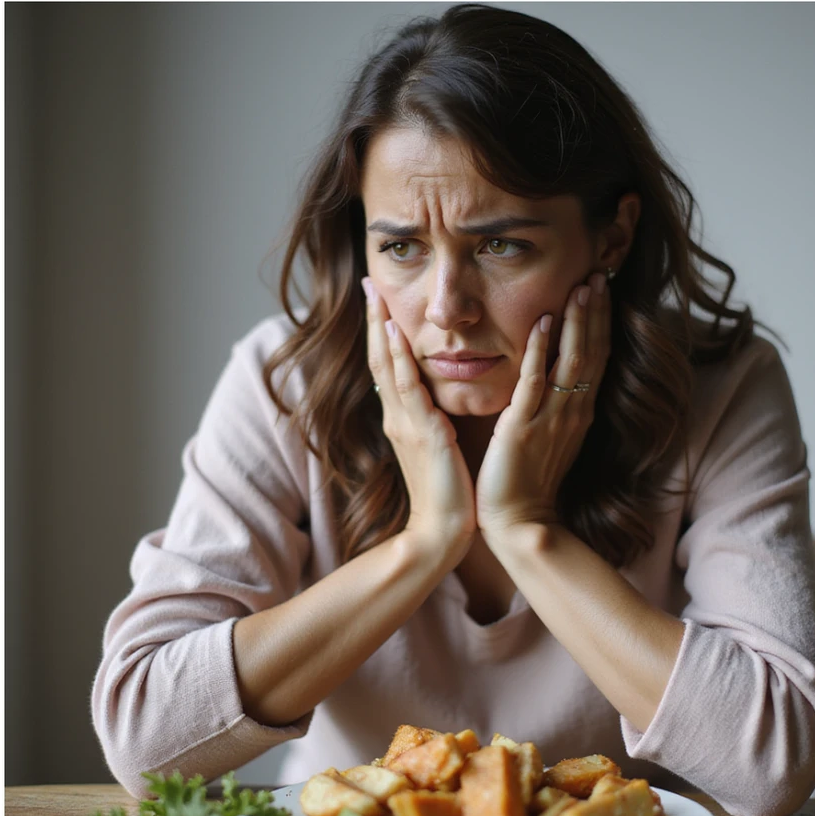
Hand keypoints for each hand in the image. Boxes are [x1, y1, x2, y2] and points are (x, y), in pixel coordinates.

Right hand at [363, 277, 476, 559]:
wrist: (442, 531)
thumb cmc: (446, 493)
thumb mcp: (437, 448)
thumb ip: (432, 422)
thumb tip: (435, 402)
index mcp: (403, 420)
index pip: (388, 367)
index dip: (382, 333)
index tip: (379, 301)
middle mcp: (398, 418)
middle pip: (379, 359)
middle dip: (374, 320)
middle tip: (367, 284)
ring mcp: (406, 425)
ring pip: (387, 367)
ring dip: (382, 329)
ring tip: (376, 296)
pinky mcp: (423, 434)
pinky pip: (408, 390)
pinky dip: (400, 360)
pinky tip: (397, 335)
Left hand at [475, 271, 610, 537]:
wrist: (519, 522)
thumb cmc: (527, 483)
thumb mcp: (548, 438)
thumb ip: (553, 406)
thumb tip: (551, 379)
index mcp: (578, 412)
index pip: (595, 357)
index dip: (600, 322)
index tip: (601, 288)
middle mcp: (572, 411)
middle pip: (592, 352)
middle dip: (596, 312)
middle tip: (599, 273)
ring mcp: (551, 419)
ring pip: (572, 361)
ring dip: (578, 321)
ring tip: (583, 286)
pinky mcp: (524, 428)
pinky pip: (536, 382)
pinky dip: (541, 351)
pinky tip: (545, 321)